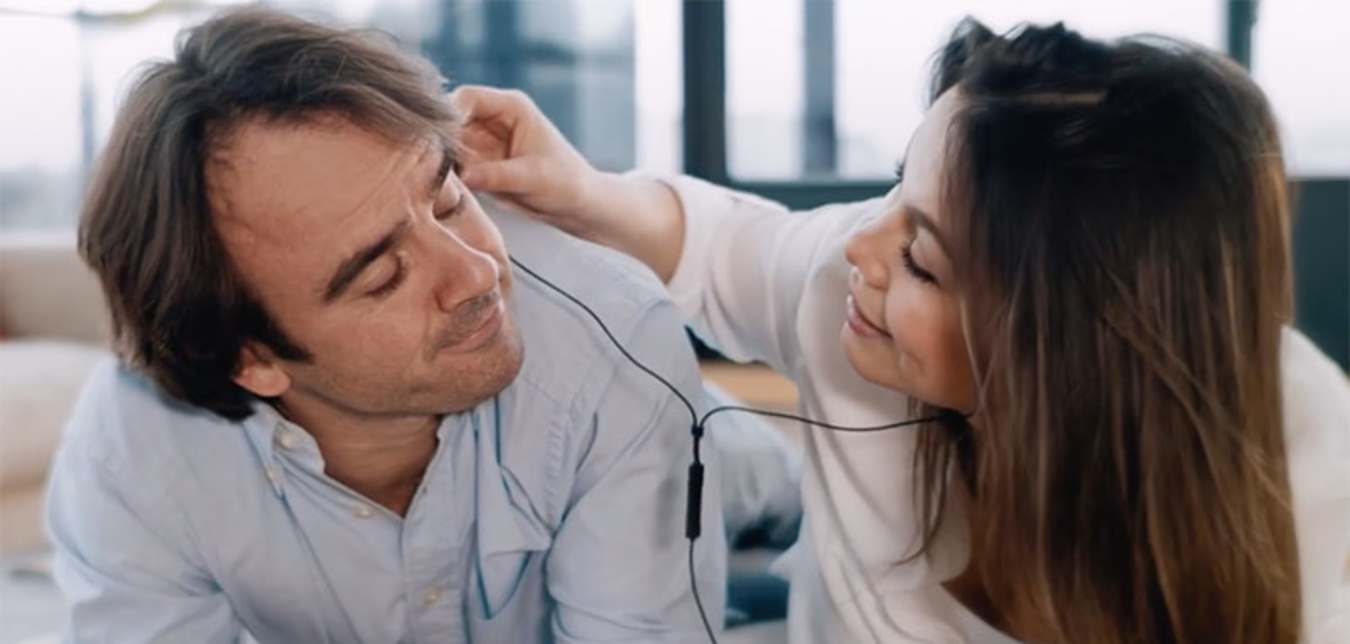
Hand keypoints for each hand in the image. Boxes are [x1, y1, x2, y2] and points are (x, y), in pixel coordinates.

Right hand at [449, 84, 686, 281]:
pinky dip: (447, 175)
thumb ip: (498, 175)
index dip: (449, 114)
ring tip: (442, 180)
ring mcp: (483, 141)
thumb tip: (465, 176)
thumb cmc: (566, 184)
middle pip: (451, 118)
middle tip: (434, 165)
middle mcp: (493, 119)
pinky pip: (453, 165)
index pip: (467, 97)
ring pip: (447, 143)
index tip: (439, 140)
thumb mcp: (533, 178)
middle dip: (440, 140)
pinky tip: (447, 188)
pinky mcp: (479, 163)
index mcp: (511, 107)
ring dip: (441, 159)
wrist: (577, 205)